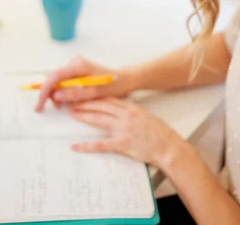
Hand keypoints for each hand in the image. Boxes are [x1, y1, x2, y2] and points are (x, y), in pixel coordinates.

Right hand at [34, 56, 135, 111]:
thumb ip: (75, 94)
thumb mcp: (95, 93)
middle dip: (50, 94)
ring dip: (56, 94)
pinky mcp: (76, 69)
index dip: (45, 91)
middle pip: (53, 78)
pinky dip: (62, 91)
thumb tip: (57, 96)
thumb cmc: (112, 85)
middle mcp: (74, 62)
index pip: (54, 77)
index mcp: (78, 66)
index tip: (40, 105)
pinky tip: (66, 99)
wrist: (124, 79)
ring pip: (57, 80)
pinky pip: (63, 80)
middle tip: (53, 108)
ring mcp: (75, 65)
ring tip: (62, 105)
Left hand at [68, 97, 182, 166]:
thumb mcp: (145, 115)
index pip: (109, 98)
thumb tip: (119, 108)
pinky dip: (86, 146)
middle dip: (84, 103)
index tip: (83, 93)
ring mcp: (123, 129)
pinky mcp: (122, 144)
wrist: (168, 146)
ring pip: (99, 119)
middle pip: (101, 106)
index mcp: (131, 108)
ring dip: (83, 116)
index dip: (94, 95)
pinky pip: (101, 144)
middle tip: (71, 101)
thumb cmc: (159, 133)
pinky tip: (76, 146)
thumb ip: (131, 111)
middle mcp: (126, 115)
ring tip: (72, 114)